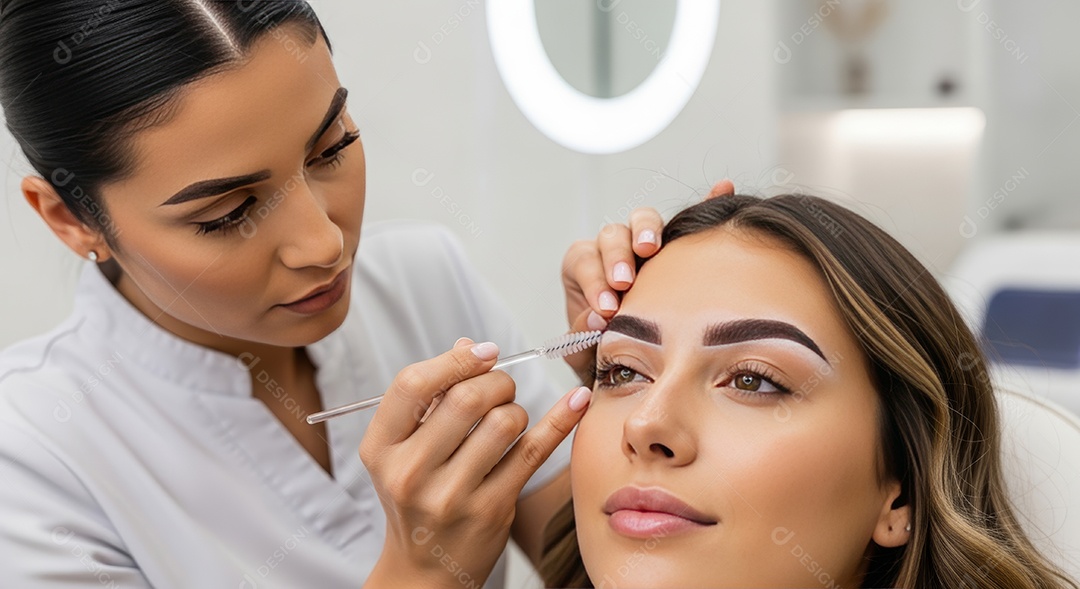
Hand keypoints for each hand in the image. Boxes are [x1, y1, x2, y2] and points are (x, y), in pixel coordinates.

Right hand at [359, 338, 591, 588]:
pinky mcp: (492, 510)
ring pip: (503, 422)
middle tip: (501, 386)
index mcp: (381, 449)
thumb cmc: (416, 496)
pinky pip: (533, 451)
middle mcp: (410, 473)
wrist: (424, 569)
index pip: (412, 384)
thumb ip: (432, 397)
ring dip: (515, 408)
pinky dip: (560, 420)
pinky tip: (577, 402)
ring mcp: (451, 496)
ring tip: (508, 418)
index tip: (484, 352)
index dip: (454, 360)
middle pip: (465, 398)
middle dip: (496, 381)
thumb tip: (470, 345)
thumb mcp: (405, 449)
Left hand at [559, 179, 735, 382]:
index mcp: (584, 268)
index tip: (605, 306)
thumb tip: (596, 321)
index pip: (583, 261)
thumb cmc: (603, 353)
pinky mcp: (677, 246)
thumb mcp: (584, 352)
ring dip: (646, 230)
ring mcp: (645, 245)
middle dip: (616, 256)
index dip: (592, 281)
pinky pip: (691, 218)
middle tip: (623, 282)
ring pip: (642, 221)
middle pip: (612, 235)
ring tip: (651, 247)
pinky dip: (706, 201)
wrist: (633, 362)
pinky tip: (722, 189)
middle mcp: (613, 250)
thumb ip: (582, 337)